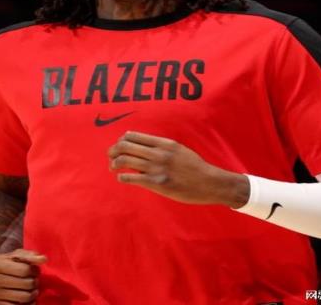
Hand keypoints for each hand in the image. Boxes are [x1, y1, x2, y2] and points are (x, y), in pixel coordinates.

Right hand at [0, 248, 46, 303]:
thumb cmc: (4, 262)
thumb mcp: (15, 255)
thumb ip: (30, 255)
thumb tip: (44, 259)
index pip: (24, 270)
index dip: (35, 270)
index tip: (36, 270)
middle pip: (26, 284)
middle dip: (35, 282)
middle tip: (35, 280)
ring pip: (23, 297)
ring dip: (33, 294)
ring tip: (33, 290)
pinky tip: (28, 300)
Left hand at [108, 131, 248, 206]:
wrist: (209, 182)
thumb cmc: (195, 167)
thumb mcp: (179, 149)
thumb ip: (161, 147)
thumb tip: (142, 147)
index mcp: (164, 143)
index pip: (133, 136)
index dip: (122, 140)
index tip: (119, 146)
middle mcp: (159, 153)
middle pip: (125, 146)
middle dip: (113, 151)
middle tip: (110, 156)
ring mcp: (157, 168)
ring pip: (125, 160)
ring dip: (114, 164)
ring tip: (113, 167)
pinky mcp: (157, 184)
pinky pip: (131, 178)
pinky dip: (122, 177)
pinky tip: (122, 178)